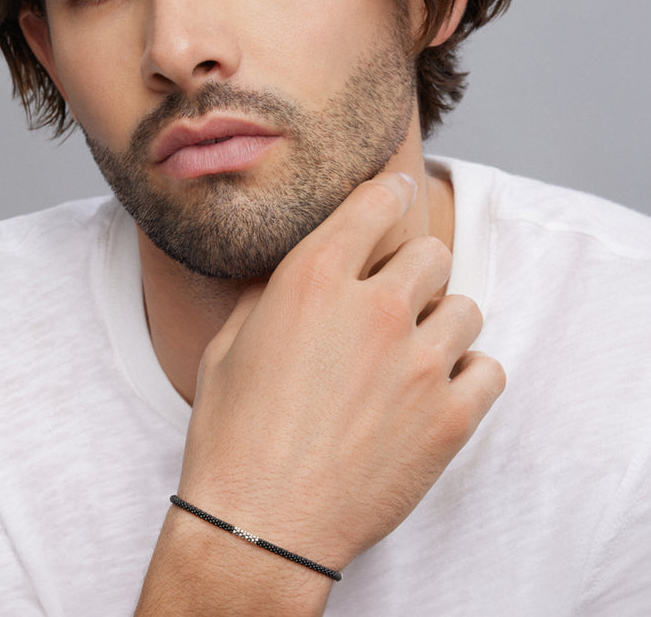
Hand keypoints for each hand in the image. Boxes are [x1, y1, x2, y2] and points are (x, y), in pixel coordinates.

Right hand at [178, 171, 504, 569]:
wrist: (258, 525)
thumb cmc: (232, 434)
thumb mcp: (228, 347)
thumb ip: (269, 298)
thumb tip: (292, 280)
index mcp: (313, 280)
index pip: (376, 204)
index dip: (389, 193)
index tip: (396, 195)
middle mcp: (373, 309)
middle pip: (431, 254)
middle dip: (415, 269)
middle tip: (394, 299)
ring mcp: (418, 364)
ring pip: (466, 308)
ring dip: (441, 322)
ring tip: (413, 352)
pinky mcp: (450, 419)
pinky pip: (489, 368)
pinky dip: (468, 373)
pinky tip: (437, 389)